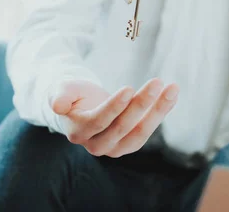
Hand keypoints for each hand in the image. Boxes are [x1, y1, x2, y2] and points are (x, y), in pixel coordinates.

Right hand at [48, 78, 178, 157]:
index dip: (114, 106)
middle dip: (142, 104)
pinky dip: (162, 111)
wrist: (82, 107)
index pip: (99, 120)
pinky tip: (172, 95)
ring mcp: (116, 147)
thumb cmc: (72, 95)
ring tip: (171, 88)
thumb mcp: (63, 90)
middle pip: (123, 127)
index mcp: (78, 132)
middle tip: (158, 82)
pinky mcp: (131, 142)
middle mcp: (97, 145)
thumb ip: (60, 95)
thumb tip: (56, 104)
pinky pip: (149, 128)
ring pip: (140, 132)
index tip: (129, 87)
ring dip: (158, 110)